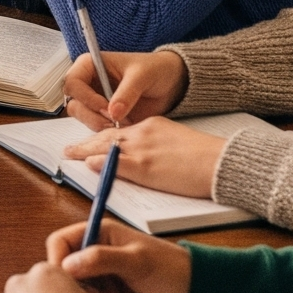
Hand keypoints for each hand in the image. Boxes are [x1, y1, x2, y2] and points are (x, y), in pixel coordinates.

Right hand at [44, 216, 191, 292]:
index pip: (60, 242)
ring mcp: (100, 278)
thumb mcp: (137, 260)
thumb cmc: (171, 268)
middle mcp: (95, 255)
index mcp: (99, 235)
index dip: (57, 259)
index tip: (63, 277)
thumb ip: (102, 259)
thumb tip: (69, 264)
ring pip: (74, 290)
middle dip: (71, 284)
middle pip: (63, 268)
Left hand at [61, 116, 225, 200]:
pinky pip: (116, 164)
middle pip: (106, 137)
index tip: (90, 142)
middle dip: (87, 143)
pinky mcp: (145, 167)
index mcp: (152, 125)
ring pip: (105, 148)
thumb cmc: (206, 156)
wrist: (222, 161)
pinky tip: (89, 164)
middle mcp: (143, 133)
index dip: (101, 138)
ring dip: (85, 152)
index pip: (119, 131)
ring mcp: (142, 150)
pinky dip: (100, 163)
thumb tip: (145, 155)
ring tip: (70, 155)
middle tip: (70, 149)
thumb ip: (156, 143)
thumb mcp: (176, 140)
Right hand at [63, 46, 188, 128]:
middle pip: (73, 103)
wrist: (169, 82)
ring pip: (82, 117)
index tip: (105, 107)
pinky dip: (107, 130)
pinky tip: (124, 126)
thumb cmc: (153, 69)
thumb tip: (113, 112)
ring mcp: (94, 100)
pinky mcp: (103, 115)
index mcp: (90, 65)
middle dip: (91, 115)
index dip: (85, 97)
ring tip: (122, 123)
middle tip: (113, 120)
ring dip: (99, 124)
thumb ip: (127, 93)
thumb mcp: (141, 76)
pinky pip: (95, 126)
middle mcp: (88, 83)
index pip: (72, 82)